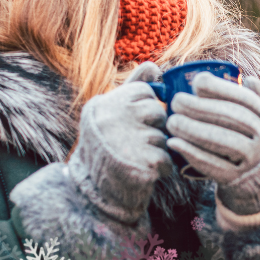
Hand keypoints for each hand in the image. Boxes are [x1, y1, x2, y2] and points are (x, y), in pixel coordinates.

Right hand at [68, 62, 172, 224]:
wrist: (92, 193)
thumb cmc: (106, 148)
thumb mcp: (111, 113)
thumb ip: (132, 87)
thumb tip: (153, 65)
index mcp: (104, 104)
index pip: (145, 91)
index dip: (145, 108)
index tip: (132, 123)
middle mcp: (112, 119)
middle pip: (157, 112)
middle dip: (153, 128)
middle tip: (134, 143)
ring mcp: (126, 141)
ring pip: (163, 137)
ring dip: (156, 150)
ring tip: (135, 158)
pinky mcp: (142, 164)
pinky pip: (167, 159)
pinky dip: (161, 168)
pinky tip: (143, 172)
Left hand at [165, 73, 259, 215]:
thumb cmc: (255, 141)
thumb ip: (253, 99)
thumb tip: (247, 77)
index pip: (244, 99)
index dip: (220, 88)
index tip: (197, 82)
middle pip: (231, 118)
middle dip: (200, 108)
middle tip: (176, 102)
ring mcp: (253, 160)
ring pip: (222, 141)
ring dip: (193, 129)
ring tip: (171, 121)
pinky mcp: (237, 179)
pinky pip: (213, 165)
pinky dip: (191, 153)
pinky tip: (174, 143)